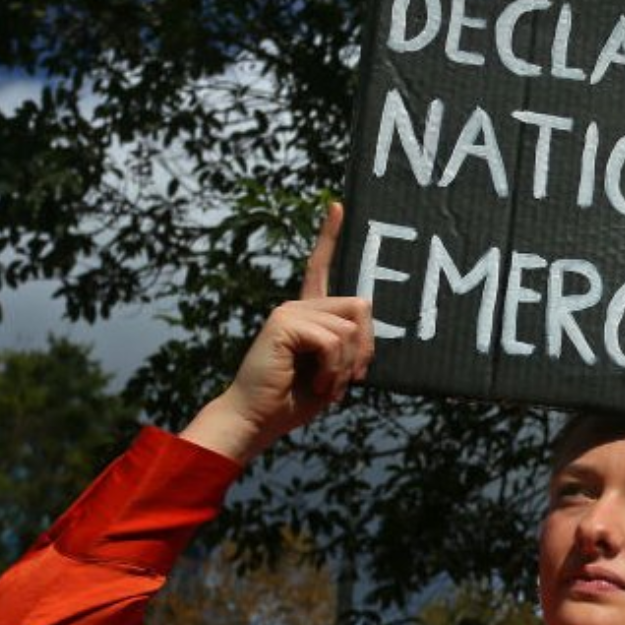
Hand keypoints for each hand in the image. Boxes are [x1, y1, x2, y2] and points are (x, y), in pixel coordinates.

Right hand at [182, 204, 374, 462]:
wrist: (258, 419)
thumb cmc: (294, 400)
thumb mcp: (333, 370)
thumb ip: (349, 343)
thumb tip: (366, 316)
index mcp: (308, 314)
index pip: (319, 269)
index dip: (328, 237)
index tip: (336, 205)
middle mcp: (298, 306)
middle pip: (361, 306)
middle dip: (365, 348)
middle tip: (347, 379)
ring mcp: (289, 311)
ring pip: (350, 327)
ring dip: (346, 367)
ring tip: (324, 385)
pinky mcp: (283, 323)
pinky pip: (334, 341)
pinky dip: (333, 370)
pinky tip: (316, 384)